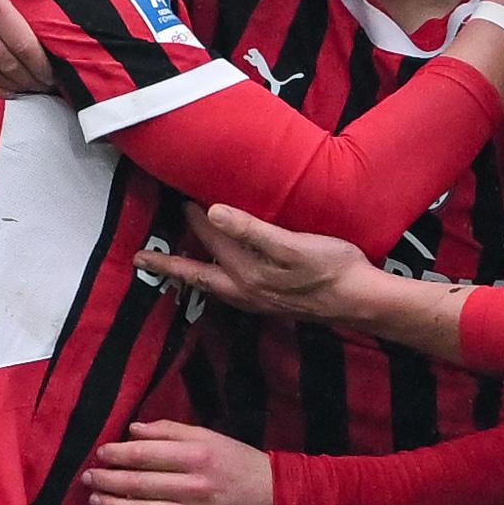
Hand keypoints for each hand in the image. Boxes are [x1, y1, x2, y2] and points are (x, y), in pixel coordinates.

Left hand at [82, 419, 274, 504]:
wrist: (277, 497)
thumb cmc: (240, 462)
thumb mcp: (210, 437)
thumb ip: (170, 432)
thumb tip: (133, 431)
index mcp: (197, 456)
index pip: (145, 455)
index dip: (116, 455)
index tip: (101, 454)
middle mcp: (194, 486)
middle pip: (138, 485)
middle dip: (107, 481)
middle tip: (89, 478)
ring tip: (97, 501)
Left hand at [136, 204, 376, 320]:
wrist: (361, 300)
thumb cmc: (331, 267)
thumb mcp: (292, 244)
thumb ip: (252, 230)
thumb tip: (214, 213)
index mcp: (246, 273)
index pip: (212, 240)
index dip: (195, 219)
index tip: (182, 200)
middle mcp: (245, 291)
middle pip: (198, 275)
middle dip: (170, 265)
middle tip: (142, 258)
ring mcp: (257, 302)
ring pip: (213, 287)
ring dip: (191, 277)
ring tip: (175, 270)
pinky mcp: (271, 305)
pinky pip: (230, 293)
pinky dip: (216, 284)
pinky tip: (224, 280)